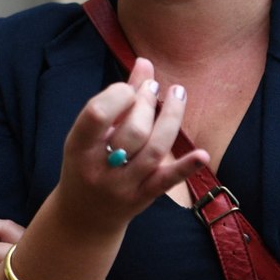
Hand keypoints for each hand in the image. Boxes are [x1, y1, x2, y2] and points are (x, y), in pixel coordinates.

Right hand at [55, 58, 208, 235]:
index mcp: (78, 146)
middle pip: (133, 130)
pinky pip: (165, 181)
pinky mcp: (142, 198)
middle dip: (148, 103)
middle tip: (155, 88)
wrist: (83, 217)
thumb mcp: (91, 132)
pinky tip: (202, 154)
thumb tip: (145, 62)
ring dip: (170, 119)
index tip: (129, 87)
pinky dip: (185, 167)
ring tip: (178, 94)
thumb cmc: (87, 161)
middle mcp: (98, 168)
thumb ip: (118, 98)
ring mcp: (121, 186)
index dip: (118, 95)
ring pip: (153, 151)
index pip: (97, 114)